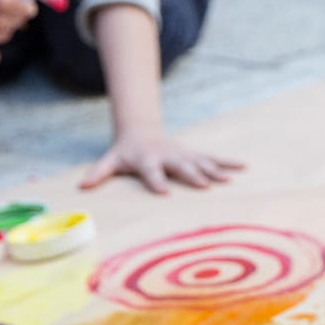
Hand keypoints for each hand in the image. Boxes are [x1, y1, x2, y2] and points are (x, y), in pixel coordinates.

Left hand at [79, 130, 243, 194]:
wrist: (142, 131)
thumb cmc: (125, 152)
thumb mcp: (110, 160)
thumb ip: (98, 173)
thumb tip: (81, 187)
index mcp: (147, 160)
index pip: (151, 172)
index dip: (156, 181)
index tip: (164, 193)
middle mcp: (168, 156)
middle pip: (181, 166)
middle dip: (193, 175)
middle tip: (204, 185)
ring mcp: (183, 154)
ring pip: (201, 162)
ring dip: (215, 171)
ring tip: (228, 180)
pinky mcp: (193, 154)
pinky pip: (213, 158)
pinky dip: (228, 163)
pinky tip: (243, 167)